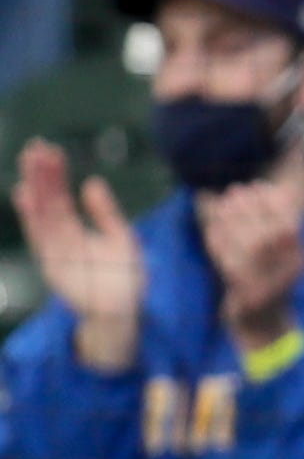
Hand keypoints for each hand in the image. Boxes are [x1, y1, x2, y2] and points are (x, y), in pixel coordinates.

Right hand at [15, 138, 142, 370]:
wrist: (125, 311)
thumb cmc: (125, 276)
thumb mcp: (121, 238)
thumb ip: (106, 213)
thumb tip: (91, 182)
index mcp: (76, 230)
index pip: (62, 198)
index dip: (55, 176)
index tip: (49, 151)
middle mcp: (61, 238)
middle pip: (48, 201)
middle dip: (41, 175)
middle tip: (34, 147)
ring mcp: (55, 251)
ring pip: (42, 214)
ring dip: (35, 188)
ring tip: (28, 163)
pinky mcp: (53, 265)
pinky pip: (40, 237)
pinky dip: (31, 216)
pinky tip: (24, 194)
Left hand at [198, 176, 303, 351]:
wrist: (263, 326)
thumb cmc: (267, 283)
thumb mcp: (278, 256)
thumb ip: (276, 228)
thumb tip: (267, 189)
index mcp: (300, 260)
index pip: (290, 226)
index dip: (273, 204)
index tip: (259, 187)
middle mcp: (288, 273)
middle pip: (269, 236)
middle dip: (251, 209)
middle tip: (236, 190)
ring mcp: (268, 286)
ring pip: (250, 248)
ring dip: (234, 222)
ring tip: (224, 203)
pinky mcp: (247, 296)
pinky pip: (231, 265)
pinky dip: (219, 244)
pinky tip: (211, 229)